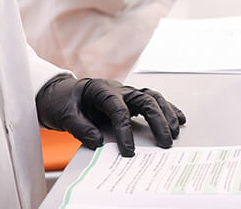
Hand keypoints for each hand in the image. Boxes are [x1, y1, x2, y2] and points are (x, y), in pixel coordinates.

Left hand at [35, 75, 185, 156]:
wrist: (61, 93)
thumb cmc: (64, 102)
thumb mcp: (65, 115)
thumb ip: (80, 128)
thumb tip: (98, 142)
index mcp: (101, 90)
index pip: (119, 110)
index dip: (125, 131)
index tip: (129, 151)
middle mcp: (118, 89)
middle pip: (144, 100)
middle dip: (157, 121)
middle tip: (164, 142)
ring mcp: (127, 93)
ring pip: (153, 98)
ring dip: (166, 114)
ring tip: (174, 133)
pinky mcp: (131, 100)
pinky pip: (154, 101)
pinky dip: (168, 109)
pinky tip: (179, 120)